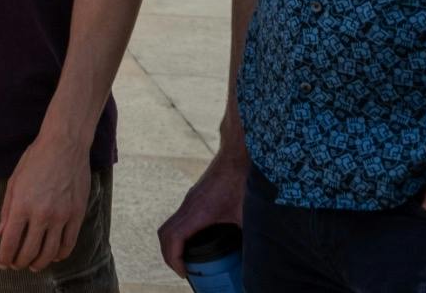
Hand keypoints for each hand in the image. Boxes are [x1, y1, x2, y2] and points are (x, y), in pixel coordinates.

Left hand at [0, 131, 89, 271]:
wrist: (64, 146)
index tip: (2, 264)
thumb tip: (0, 232)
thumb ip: (7, 210)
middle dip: (20, 262)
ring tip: (33, 265)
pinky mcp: (77, 215)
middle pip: (30, 251)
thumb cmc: (35, 160)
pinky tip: (53, 256)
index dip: (5, 256)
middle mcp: (42, 214)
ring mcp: (62, 216)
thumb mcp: (14, 182)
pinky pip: (69, 243)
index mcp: (22, 205)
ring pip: (50, 252)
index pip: (11, 241)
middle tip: (16, 265)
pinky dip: (60, 255)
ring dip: (40, 263)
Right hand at [157, 151, 246, 275]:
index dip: (173, 259)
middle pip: (165, 233)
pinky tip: (201, 241)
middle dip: (170, 255)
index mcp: (198, 211)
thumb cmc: (244, 180)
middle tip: (186, 271)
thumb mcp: (249, 215)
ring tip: (191, 260)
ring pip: (171, 225)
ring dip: (175, 244)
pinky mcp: (196, 197)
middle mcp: (189, 205)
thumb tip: (260, 261)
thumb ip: (251, 238)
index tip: (185, 273)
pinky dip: (182, 234)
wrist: (239, 153)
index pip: (172, 238)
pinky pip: (180, 218)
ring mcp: (191, 200)